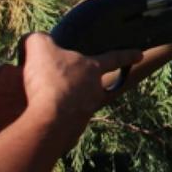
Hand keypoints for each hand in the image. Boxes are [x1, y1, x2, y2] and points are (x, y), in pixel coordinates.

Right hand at [18, 32, 142, 128]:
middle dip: (84, 83)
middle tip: (67, 82)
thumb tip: (32, 42)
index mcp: (91, 68)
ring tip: (44, 100)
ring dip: (65, 101)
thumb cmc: (49, 77)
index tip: (139, 54)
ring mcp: (85, 114)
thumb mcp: (38, 45)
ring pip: (78, 104)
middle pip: (93, 84)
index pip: (114, 58)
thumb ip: (37, 39)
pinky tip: (39, 116)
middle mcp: (94, 92)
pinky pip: (63, 121)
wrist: (49, 119)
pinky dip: (53, 117)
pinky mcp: (71, 132)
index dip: (127, 54)